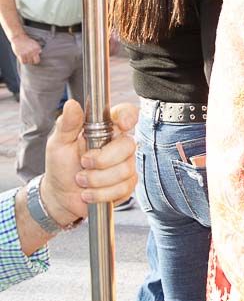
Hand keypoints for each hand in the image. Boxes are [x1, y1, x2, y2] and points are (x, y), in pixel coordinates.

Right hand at [12, 34, 40, 64]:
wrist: (19, 37)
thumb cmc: (27, 41)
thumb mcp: (35, 44)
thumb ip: (38, 49)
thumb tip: (40, 53)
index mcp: (37, 48)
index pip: (39, 58)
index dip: (36, 59)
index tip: (34, 59)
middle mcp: (33, 51)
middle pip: (35, 61)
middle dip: (33, 61)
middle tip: (31, 60)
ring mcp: (27, 53)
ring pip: (29, 62)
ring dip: (28, 61)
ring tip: (26, 58)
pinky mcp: (21, 54)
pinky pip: (23, 62)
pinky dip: (23, 61)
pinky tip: (23, 59)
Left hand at [40, 100, 137, 225]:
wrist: (60, 195)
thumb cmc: (60, 166)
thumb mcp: (58, 144)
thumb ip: (67, 124)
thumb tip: (72, 105)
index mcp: (105, 129)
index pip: (126, 114)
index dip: (128, 117)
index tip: (122, 125)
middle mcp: (118, 145)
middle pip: (127, 146)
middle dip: (102, 160)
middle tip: (83, 163)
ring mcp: (125, 165)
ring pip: (124, 170)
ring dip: (97, 180)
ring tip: (82, 181)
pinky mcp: (127, 184)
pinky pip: (123, 188)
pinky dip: (101, 193)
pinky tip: (90, 193)